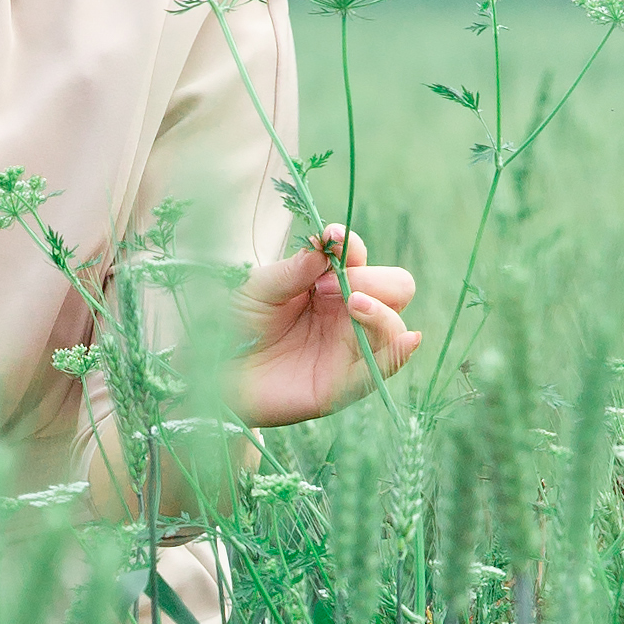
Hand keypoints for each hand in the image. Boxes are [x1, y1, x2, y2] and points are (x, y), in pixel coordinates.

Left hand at [225, 226, 419, 428]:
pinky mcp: (345, 383)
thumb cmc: (235, 324)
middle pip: (394, 288)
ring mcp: (349, 346)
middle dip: (373, 280)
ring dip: (381, 312)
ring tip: (352, 305)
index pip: (358, 256)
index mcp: (326, 282)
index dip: (350, 246)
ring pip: (394, 326)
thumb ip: (291, 269)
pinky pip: (382, 368)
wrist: (216, 373)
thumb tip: (325, 246)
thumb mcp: (255, 288)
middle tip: (327, 287)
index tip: (330, 240)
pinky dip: (398, 352)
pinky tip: (407, 340)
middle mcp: (345, 312)